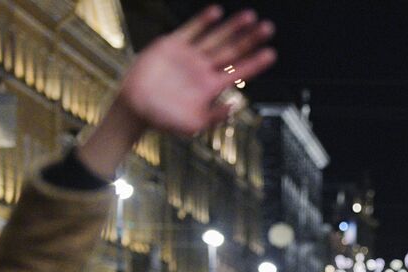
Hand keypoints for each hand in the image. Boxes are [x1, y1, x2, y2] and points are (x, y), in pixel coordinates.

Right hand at [118, 7, 275, 134]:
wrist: (136, 107)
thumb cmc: (164, 120)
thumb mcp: (193, 125)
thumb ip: (214, 117)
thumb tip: (234, 106)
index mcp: (211, 87)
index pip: (239, 71)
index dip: (256, 62)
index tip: (271, 53)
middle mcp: (204, 69)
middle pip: (233, 51)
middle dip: (250, 40)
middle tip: (268, 28)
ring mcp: (189, 56)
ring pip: (216, 38)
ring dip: (232, 27)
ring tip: (249, 16)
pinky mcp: (172, 45)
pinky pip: (191, 30)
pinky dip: (203, 21)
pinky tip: (217, 12)